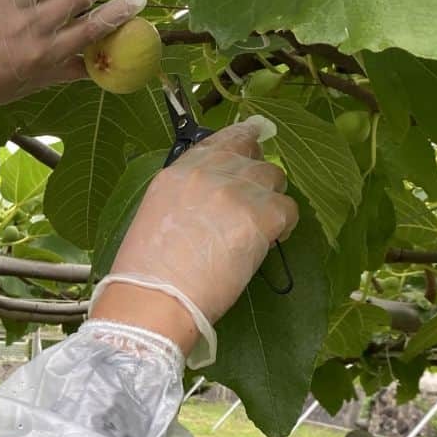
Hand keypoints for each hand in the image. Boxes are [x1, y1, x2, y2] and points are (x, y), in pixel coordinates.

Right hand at [90, 119, 298, 362]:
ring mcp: (237, 191)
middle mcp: (208, 173)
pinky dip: (284, 226)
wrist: (155, 298)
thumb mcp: (158, 215)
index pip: (220, 140)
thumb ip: (187, 194)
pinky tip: (269, 242)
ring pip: (274, 178)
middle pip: (252, 156)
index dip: (241, 139)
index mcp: (177, 172)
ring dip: (270, 199)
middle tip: (255, 196)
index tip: (253, 138)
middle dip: (257, 173)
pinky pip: (288, 209)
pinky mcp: (262, 215)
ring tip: (258, 226)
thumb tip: (215, 197)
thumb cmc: (147, 271)